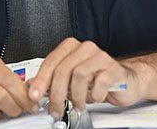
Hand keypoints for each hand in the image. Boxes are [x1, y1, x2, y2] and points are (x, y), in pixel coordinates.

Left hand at [27, 38, 142, 117]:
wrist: (125, 80)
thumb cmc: (97, 79)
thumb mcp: (70, 80)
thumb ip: (52, 80)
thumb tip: (31, 87)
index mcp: (71, 47)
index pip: (50, 61)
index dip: (40, 80)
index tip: (34, 96)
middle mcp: (85, 48)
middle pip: (63, 70)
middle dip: (56, 94)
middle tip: (55, 109)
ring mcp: (100, 56)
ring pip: (79, 75)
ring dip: (76, 96)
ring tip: (78, 104)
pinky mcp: (114, 68)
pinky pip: (99, 83)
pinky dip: (94, 95)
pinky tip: (94, 97)